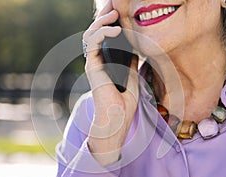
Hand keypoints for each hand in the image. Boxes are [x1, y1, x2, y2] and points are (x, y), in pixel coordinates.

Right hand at [82, 1, 138, 165]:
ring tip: (115, 14)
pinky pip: (93, 43)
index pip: (105, 36)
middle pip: (96, 31)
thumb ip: (130, 60)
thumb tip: (135, 46)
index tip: (120, 11)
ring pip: (91, 34)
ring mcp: (93, 62)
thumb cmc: (125, 101)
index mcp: (106, 61)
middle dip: (104, 16)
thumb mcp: (132, 74)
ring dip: (102, 21)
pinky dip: (102, 33)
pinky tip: (115, 29)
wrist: (118, 117)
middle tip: (114, 6)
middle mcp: (98, 60)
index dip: (110, 22)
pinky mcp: (92, 66)